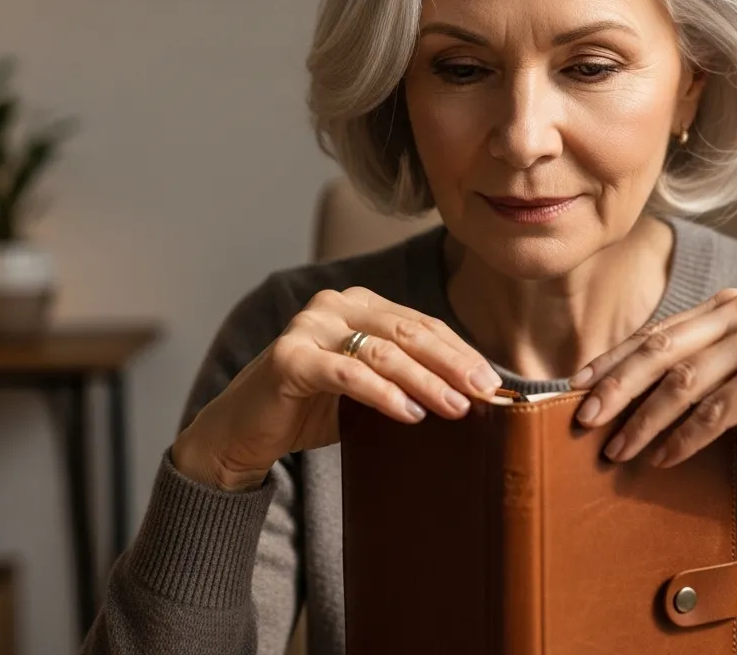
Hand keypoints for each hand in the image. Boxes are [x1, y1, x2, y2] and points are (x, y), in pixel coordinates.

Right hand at [172, 287, 502, 489]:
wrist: (244, 431)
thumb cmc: (311, 409)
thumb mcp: (368, 391)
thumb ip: (406, 382)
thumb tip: (470, 398)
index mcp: (359, 305)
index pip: (421, 324)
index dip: (459, 352)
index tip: (492, 382)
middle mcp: (335, 305)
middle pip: (408, 332)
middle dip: (452, 364)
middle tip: (484, 393)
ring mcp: (309, 327)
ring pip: (382, 351)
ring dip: (425, 381)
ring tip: (456, 408)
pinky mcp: (289, 358)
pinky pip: (346, 372)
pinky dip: (382, 393)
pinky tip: (410, 413)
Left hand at [568, 289, 736, 466]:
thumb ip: (695, 370)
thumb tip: (624, 393)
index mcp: (727, 304)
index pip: (657, 332)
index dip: (613, 359)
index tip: (577, 384)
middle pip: (661, 351)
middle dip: (616, 387)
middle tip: (583, 417)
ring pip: (683, 383)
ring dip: (643, 421)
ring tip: (616, 450)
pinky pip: (716, 411)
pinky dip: (684, 438)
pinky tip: (662, 458)